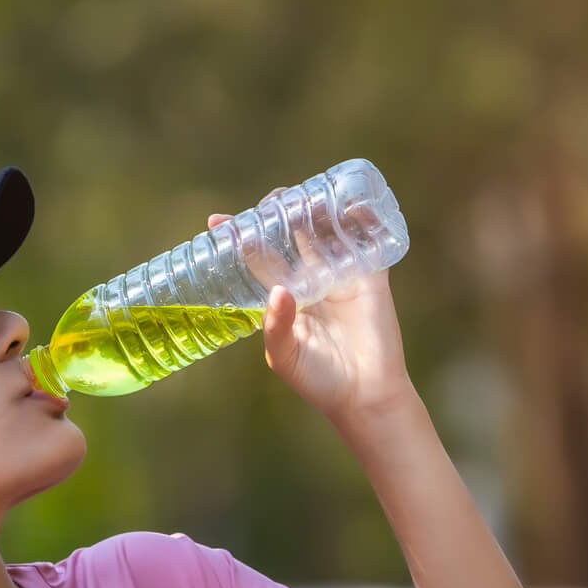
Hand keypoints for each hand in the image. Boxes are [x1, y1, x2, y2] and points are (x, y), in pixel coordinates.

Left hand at [207, 209, 415, 422]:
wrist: (365, 396)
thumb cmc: (319, 381)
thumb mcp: (284, 355)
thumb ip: (275, 325)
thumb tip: (279, 290)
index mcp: (284, 298)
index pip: (257, 259)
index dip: (239, 238)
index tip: (217, 221)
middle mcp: (310, 282)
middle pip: (291, 237)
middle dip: (280, 214)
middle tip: (272, 199)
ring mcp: (340, 277)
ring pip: (324, 233)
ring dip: (315, 210)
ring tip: (304, 192)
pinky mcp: (370, 278)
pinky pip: (366, 241)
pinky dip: (361, 219)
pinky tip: (351, 200)